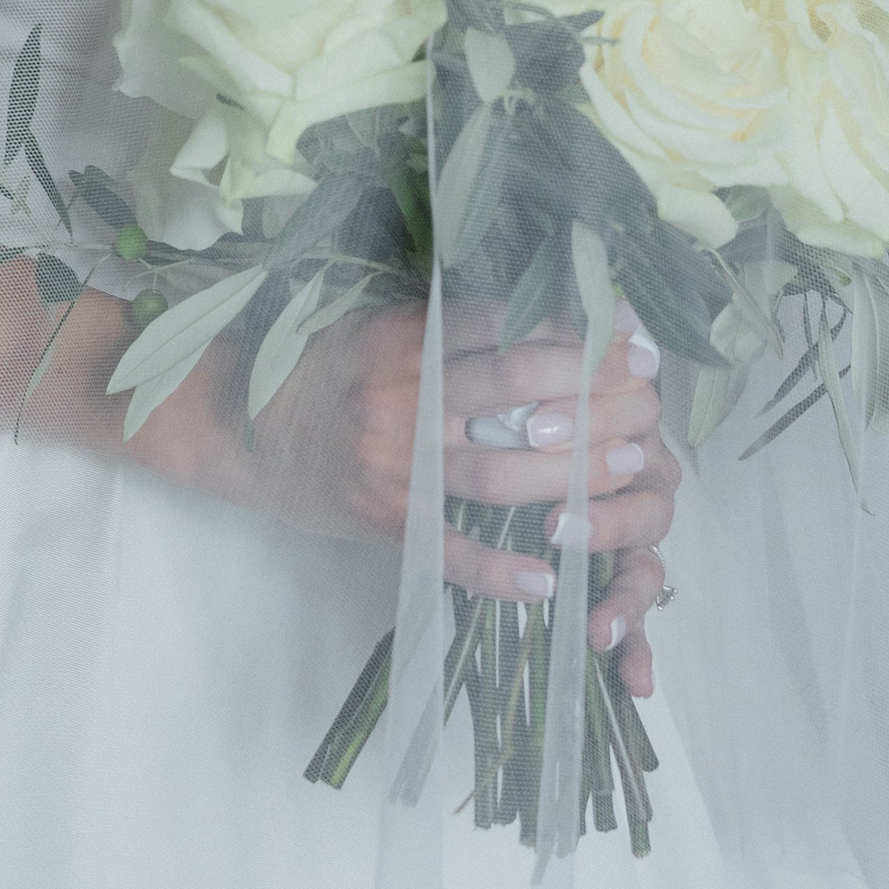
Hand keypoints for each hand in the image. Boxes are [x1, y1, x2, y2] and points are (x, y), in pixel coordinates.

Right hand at [236, 298, 676, 695]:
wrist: (234, 427)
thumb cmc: (318, 370)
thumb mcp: (376, 325)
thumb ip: (447, 323)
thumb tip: (544, 309)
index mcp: (404, 336)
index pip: (506, 324)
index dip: (577, 326)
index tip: (632, 327)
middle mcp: (402, 393)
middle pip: (519, 388)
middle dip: (597, 391)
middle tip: (653, 394)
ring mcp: (393, 462)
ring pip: (502, 470)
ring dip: (576, 471)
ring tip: (634, 463)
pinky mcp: (383, 520)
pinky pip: (451, 552)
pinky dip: (502, 571)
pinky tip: (551, 579)